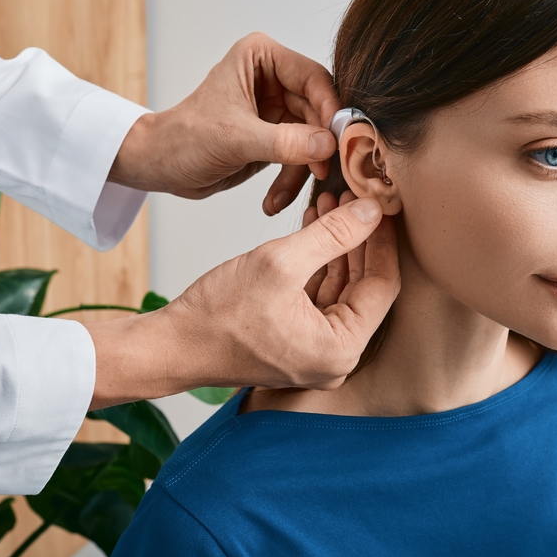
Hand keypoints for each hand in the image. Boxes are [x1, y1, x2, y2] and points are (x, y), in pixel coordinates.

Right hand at [87, 198, 400, 407]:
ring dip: (336, 248)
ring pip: (340, 290)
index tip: (380, 205)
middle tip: (353, 198)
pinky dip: (317, 266)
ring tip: (329, 204)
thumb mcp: (281, 262)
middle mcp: (335, 358)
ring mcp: (315, 353)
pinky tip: (312, 229)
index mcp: (341, 348)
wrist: (174, 344)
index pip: (382, 285)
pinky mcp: (296, 344)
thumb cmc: (218, 315)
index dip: (382, 240)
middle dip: (357, 239)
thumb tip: (373, 210)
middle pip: (363, 288)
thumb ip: (333, 234)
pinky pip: (318, 300)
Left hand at [108, 33, 340, 215]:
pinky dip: (291, 180)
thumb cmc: (184, 139)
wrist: (162, 166)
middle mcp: (273, 78)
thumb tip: (327, 145)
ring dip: (303, 170)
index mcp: (262, 58)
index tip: (340, 140)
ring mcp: (276, 109)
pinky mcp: (276, 137)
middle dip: (319, 146)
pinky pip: (300, 157)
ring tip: (285, 195)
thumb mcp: (235, 139)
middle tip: (325, 173)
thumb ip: (283, 142)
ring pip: (313, 138)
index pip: (314, 78)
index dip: (330, 109)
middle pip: (319, 110)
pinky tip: (273, 201)